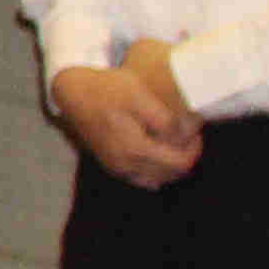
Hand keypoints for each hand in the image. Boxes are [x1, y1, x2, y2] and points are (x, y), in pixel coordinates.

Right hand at [53, 51, 204, 188]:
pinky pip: (143, 178)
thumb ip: (165, 121)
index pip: (181, 163)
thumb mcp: (140, 96)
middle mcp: (126, 165)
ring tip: (173, 142)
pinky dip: (156, 169)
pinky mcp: (112, 166)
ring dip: (172, 165)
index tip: (194, 130)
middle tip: (187, 135)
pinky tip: (156, 151)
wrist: (73, 92)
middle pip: (172, 174)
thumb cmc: (107, 89)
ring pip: (159, 179)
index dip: (194, 147)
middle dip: (186, 156)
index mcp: (135, 150)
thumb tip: (184, 138)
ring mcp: (117, 168)